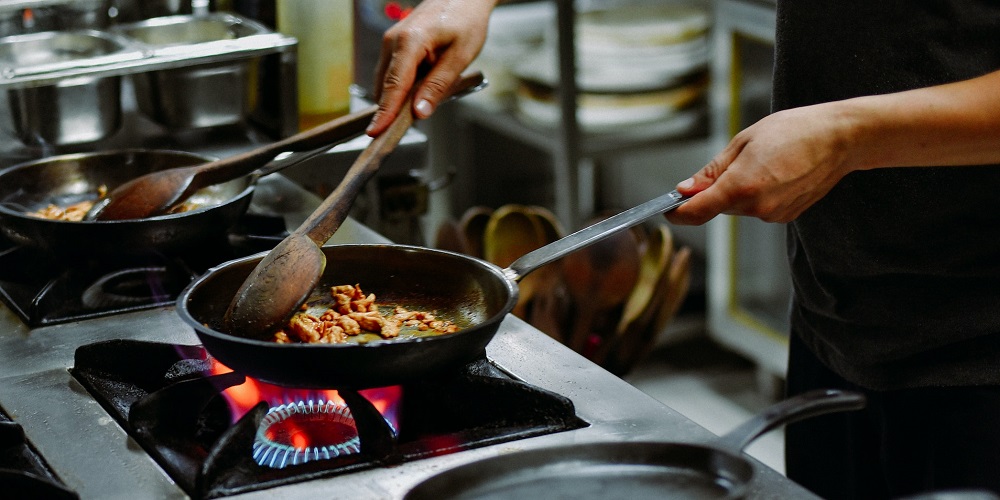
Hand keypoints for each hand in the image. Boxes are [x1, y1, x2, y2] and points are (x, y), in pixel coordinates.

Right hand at [366, 0, 496, 136]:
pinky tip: (423, 85)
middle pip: (385, 86)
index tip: (376, 133)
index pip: (393, 85)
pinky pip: (392, 73)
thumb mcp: (459, 57)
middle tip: (407, 127)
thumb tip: (420, 112)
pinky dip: (403, 86)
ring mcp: (391, 41)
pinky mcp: (394, 44)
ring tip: (426, 98)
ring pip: (387, 81)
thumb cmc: (465, 20)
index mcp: (409, 42)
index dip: (385, 113)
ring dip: (400, 97)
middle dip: (392, 109)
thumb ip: (438, 86)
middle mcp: (393, 40)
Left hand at [666, 102, 856, 224]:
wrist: (840, 138)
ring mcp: (773, 214)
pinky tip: (777, 172)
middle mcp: (756, 208)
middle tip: (737, 160)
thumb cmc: (793, 131)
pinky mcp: (786, 216)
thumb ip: (712, 171)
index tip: (667, 208)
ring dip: (740, 190)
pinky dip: (759, 193)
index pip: (696, 212)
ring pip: (739, 207)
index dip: (677, 212)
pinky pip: (759, 207)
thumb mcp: (744, 141)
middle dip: (716, 190)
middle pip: (718, 207)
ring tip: (765, 161)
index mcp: (740, 187)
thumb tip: (685, 189)